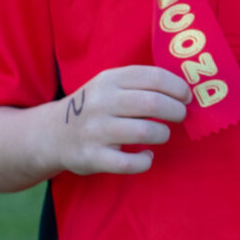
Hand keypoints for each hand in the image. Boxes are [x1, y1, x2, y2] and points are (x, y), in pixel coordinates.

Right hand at [51, 66, 190, 175]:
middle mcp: (101, 102)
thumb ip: (141, 84)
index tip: (186, 97)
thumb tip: (184, 91)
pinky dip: (145, 161)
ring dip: (162, 134)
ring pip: (145, 132)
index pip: (154, 77)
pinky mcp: (93, 157)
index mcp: (109, 80)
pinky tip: (147, 156)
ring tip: (161, 134)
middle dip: (176, 111)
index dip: (178, 87)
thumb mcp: (110, 85)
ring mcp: (96, 130)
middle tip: (180, 116)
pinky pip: (130, 163)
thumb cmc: (95, 107)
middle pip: (153, 103)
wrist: (53, 134)